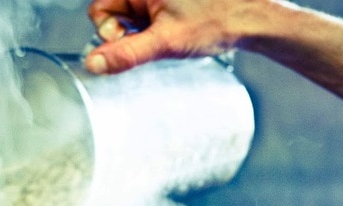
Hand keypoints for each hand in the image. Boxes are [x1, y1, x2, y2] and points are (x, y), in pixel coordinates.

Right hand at [85, 0, 247, 73]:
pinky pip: (144, 20)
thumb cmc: (215, 21)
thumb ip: (126, 54)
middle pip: (112, 14)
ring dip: (141, 34)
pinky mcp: (165, 5)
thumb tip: (93, 63)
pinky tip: (172, 33)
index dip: (110, 31)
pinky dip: (153, 31)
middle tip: (151, 38)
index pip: (99, 10)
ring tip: (168, 34)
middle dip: (126, 33)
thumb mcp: (165, 42)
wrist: (249, 19)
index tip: (131, 39)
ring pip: (129, 19)